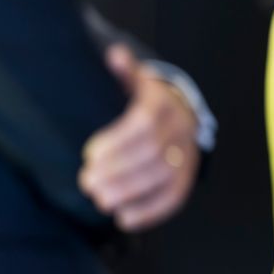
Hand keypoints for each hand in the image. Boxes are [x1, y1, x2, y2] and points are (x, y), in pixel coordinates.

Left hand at [78, 45, 201, 230]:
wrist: (183, 116)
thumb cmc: (147, 102)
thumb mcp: (136, 82)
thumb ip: (123, 72)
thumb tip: (114, 55)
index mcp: (163, 104)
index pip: (143, 124)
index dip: (115, 142)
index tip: (88, 154)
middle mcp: (180, 130)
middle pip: (152, 155)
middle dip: (117, 172)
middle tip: (87, 182)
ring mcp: (186, 156)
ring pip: (162, 178)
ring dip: (129, 192)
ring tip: (100, 200)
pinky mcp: (187, 179)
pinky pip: (174, 198)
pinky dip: (149, 211)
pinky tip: (123, 218)